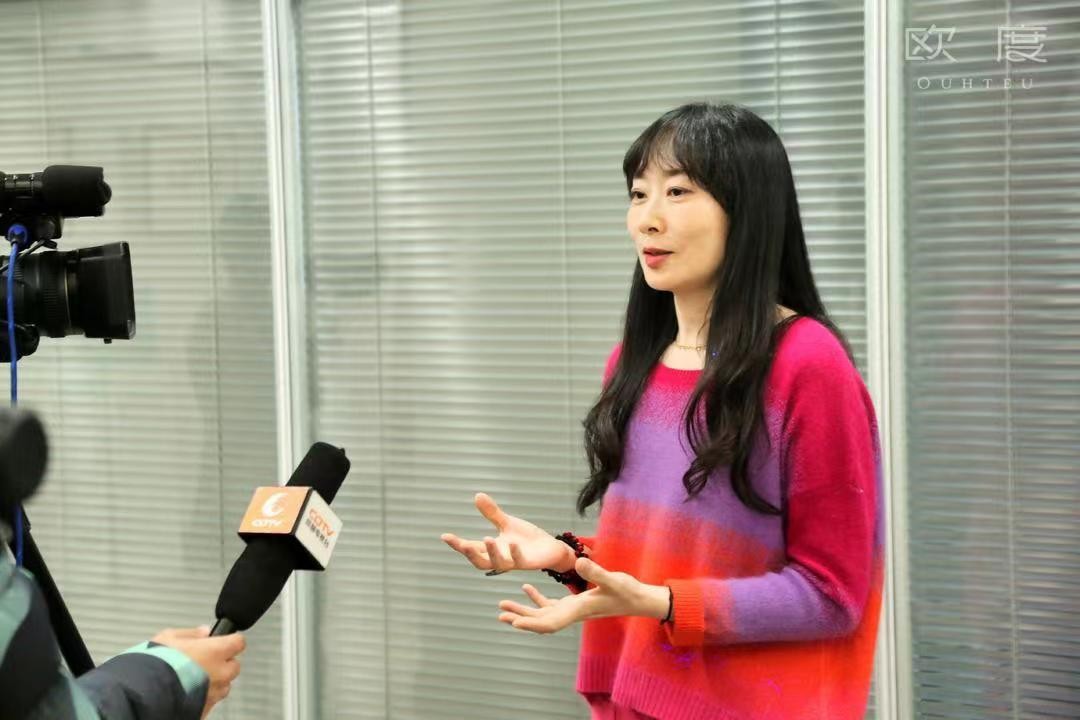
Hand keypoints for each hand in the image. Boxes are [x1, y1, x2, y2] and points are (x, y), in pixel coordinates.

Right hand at [151, 626, 245, 718]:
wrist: (143, 695)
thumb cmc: (155, 666)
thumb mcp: (168, 638)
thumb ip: (190, 634)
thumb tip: (203, 632)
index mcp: (215, 651)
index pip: (238, 642)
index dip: (230, 641)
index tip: (223, 641)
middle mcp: (220, 673)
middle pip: (233, 666)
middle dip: (223, 663)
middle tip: (204, 662)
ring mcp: (214, 693)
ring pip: (224, 685)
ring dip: (214, 682)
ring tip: (192, 680)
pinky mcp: (206, 709)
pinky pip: (211, 701)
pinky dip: (204, 696)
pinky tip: (187, 692)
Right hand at [441, 493, 573, 573]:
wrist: (550, 549)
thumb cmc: (527, 539)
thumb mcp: (507, 523)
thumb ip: (492, 513)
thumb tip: (477, 495)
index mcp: (493, 548)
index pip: (471, 547)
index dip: (457, 544)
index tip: (445, 536)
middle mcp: (500, 557)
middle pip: (479, 561)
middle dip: (469, 553)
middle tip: (461, 544)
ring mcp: (513, 562)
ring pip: (497, 564)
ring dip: (491, 552)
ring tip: (486, 538)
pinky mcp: (527, 563)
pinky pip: (519, 560)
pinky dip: (514, 552)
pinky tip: (512, 542)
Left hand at [496, 557, 669, 633]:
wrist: (638, 599)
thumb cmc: (627, 591)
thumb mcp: (612, 579)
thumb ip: (595, 572)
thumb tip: (577, 563)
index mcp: (578, 610)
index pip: (551, 623)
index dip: (532, 624)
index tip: (514, 623)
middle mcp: (572, 613)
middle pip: (541, 621)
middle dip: (520, 619)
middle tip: (500, 613)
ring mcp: (573, 609)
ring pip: (543, 614)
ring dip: (524, 611)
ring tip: (503, 606)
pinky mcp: (575, 603)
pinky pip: (551, 605)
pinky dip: (537, 599)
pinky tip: (527, 588)